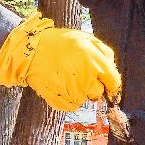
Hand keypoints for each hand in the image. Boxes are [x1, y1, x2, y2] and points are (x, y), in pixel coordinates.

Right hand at [0, 14, 121, 110]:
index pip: (113, 81)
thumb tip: (112, 68)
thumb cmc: (59, 43)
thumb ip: (104, 53)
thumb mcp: (85, 38)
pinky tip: (59, 84)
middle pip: (98, 93)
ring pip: (84, 100)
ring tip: (66, 77)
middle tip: (79, 75)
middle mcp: (87, 78)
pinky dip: (67, 98)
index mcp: (95, 62)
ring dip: (78, 92)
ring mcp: (74, 91)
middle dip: (92, 86)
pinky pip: (71, 105)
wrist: (31, 51)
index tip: (106, 83)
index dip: (111, 83)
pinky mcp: (61, 100)